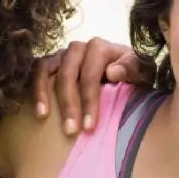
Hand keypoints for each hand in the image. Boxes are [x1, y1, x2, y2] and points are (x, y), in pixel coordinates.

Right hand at [31, 39, 153, 135]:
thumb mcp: (142, 72)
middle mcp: (79, 48)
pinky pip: (37, 72)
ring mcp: (62, 54)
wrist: (125, 74)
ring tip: (45, 118)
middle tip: (71, 130)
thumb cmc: (133, 75)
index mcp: (101, 48)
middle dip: (69, 103)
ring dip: (46, 94)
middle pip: (68, 72)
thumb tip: (112, 72)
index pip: (91, 72)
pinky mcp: (50, 63)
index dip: (89, 99)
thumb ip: (133, 68)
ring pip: (48, 70)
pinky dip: (36, 90)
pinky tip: (39, 112)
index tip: (89, 126)